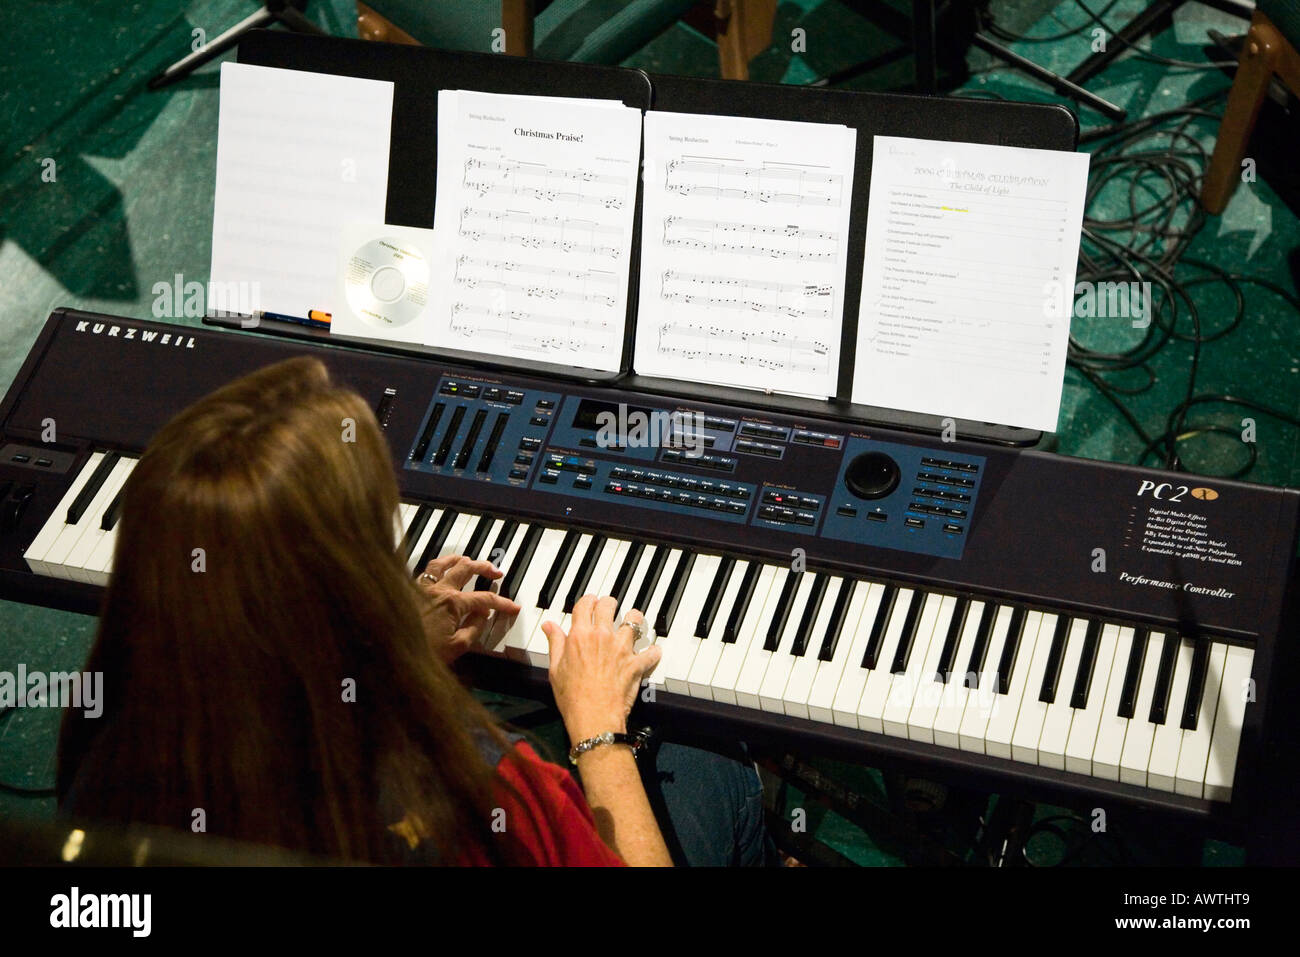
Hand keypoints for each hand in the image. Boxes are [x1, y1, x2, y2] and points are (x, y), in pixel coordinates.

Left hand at [416, 555, 520, 662]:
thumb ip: (475, 627)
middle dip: (485, 568)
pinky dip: (438, 566)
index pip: (484, 599)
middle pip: (466, 569)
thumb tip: (483, 615)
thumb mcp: (457, 646)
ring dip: (459, 559)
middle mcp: (438, 590)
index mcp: (452, 603)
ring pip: (442, 563)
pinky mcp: (409, 591)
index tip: (512, 607)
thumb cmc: (423, 653)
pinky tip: (441, 571)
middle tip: (495, 572)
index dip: (502, 603)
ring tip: (469, 560)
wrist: (392, 654)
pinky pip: (426, 570)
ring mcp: (422, 588)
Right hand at [542, 595, 660, 743]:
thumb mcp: (555, 669)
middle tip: (609, 609)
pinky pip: (651, 652)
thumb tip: (549, 626)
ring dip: (634, 619)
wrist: (593, 717)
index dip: (587, 601)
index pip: (585, 604)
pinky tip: (652, 652)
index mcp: (580, 636)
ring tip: (633, 622)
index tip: (590, 602)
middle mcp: (602, 636)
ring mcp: (621, 648)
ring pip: (634, 619)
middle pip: (609, 605)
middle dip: (609, 604)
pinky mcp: (636, 663)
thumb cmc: (572, 697)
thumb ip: (555, 643)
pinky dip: (652, 652)